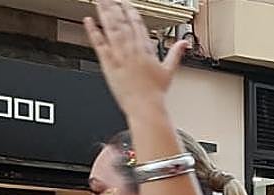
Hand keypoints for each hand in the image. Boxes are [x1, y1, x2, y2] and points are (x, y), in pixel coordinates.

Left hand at [83, 0, 188, 115]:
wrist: (145, 106)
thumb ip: (175, 53)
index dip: (131, 12)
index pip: (137, 25)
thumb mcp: (169, 71)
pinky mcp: (109, 63)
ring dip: (105, 13)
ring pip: (111, 28)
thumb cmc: (155, 93)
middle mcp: (132, 49)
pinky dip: (93, 31)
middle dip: (116, 7)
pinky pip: (99, 43)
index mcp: (146, 49)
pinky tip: (89, 21)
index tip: (126, 4)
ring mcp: (120, 54)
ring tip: (100, 1)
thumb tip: (184, 44)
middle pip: (123, 22)